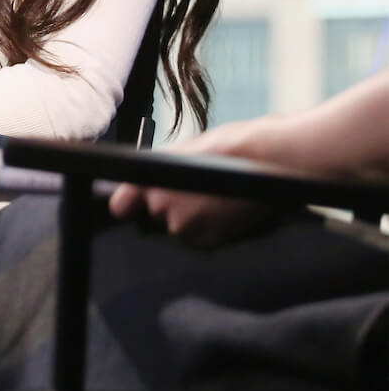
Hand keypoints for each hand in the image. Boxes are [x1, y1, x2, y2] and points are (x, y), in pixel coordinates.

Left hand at [108, 119, 279, 246]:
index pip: (121, 205)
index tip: (132, 203)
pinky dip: (207, 228)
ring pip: (177, 228)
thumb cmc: (226, 150)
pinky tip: (222, 210)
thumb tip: (133, 191)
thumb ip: (155, 173)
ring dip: (188, 218)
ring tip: (212, 198)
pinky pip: (199, 238)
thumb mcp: (182, 155)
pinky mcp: (210, 241)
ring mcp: (186, 228)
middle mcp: (162, 208)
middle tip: (192, 190)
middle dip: (166, 206)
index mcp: (151, 182)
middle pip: (153, 215)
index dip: (129, 204)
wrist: (269, 161)